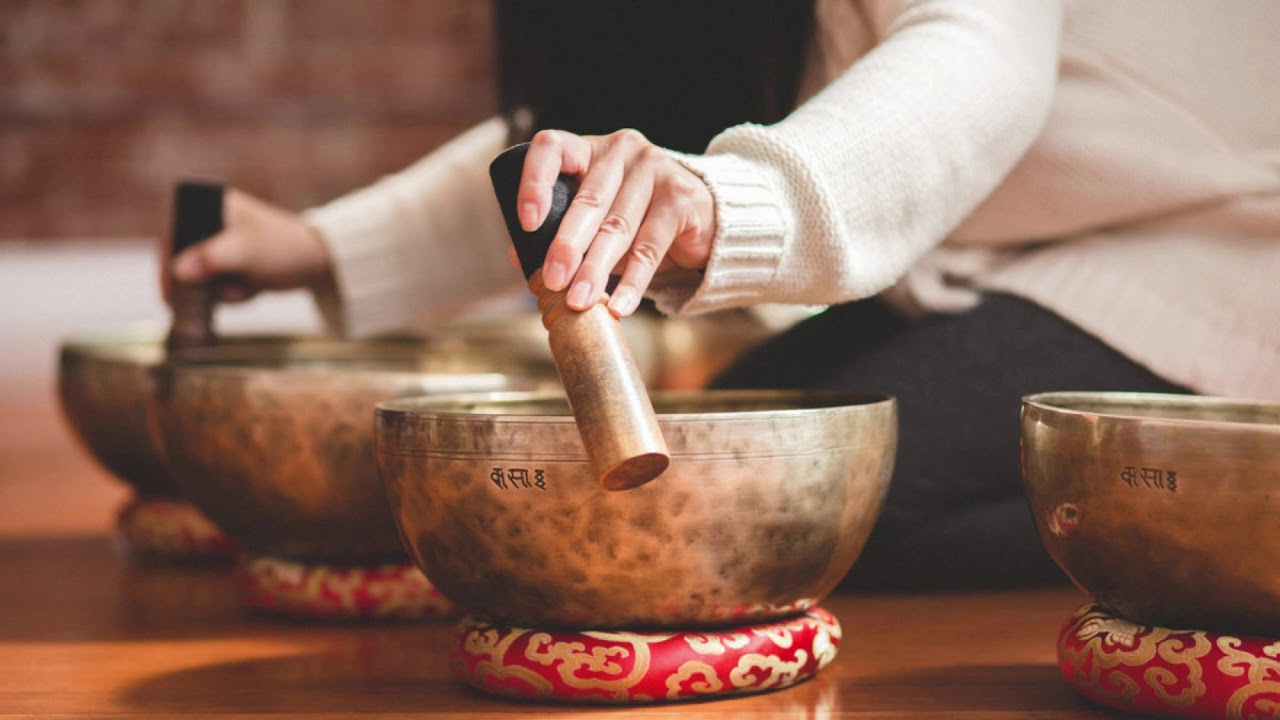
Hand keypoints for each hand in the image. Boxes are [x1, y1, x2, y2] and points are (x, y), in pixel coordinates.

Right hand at [162, 189, 333, 304]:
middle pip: (183, 257)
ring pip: (201, 277)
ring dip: (219, 291)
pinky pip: (219, 287)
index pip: (174, 230)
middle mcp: (213, 222)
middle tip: (198, 302)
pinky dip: (233, 294)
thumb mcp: (247, 251)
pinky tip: (254, 289)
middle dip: (197, 283)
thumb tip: (179, 270)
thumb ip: (213, 258)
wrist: (320, 263)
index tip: (170, 288)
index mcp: (213, 204)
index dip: (167, 259)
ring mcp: (223, 245)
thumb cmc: (285, 247)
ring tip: (243, 289)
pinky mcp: (234, 265)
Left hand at [517, 129, 715, 316]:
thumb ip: (558, 231)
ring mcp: (654, 168)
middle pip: (589, 200)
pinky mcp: (680, 197)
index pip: (552, 149)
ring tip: (580, 301)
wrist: (702, 216)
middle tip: (553, 281)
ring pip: (618, 227)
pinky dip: (632, 282)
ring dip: (596, 269)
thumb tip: (518, 258)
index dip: (535, 183)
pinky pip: (650, 247)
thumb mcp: (595, 219)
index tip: (528, 223)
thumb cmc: (637, 216)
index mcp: (589, 149)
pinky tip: (618, 306)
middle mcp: (622, 150)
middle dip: (568, 246)